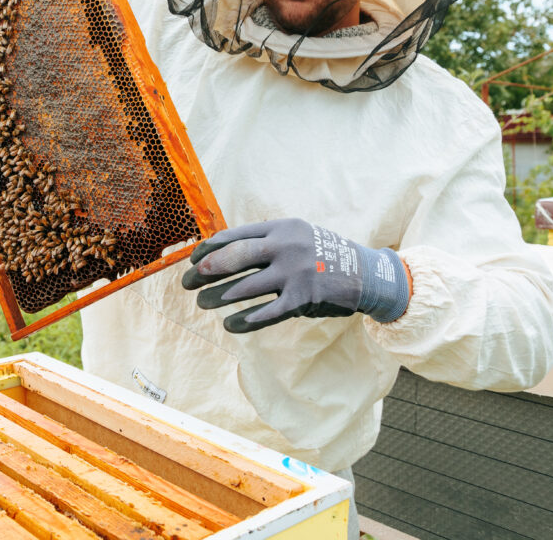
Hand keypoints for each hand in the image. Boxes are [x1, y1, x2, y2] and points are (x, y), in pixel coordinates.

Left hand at [182, 218, 410, 332]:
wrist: (364, 273)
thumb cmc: (320, 254)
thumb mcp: (295, 235)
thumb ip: (265, 240)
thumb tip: (219, 251)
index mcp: (281, 228)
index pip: (235, 235)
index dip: (209, 248)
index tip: (192, 259)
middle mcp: (286, 247)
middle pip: (235, 258)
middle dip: (206, 270)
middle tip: (188, 282)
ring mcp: (294, 273)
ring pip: (245, 288)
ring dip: (218, 297)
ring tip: (203, 302)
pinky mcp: (302, 299)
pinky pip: (266, 313)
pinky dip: (244, 321)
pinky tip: (229, 324)